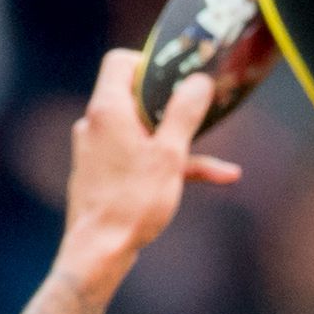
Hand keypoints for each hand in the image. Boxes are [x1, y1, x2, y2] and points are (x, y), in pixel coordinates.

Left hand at [62, 50, 242, 280]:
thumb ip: (183, 114)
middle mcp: (95, 124)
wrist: (98, 251)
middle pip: (133, 98)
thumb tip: (199, 81)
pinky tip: (205, 181)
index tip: (176, 79)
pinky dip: (163, 164)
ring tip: (218, 164)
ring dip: (176, 144)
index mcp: (108, 110)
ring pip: (139, 132)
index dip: (149, 64)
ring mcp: (94, 149)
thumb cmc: (132, 203)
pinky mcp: (99, 172)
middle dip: (170, 109)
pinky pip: (134, 157)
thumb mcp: (169, 156)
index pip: (120, 62)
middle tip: (199, 117)